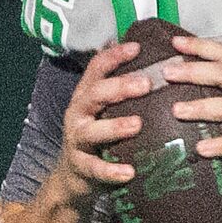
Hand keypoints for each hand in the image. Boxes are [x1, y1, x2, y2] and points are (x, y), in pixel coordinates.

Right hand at [43, 40, 147, 205]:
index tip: (137, 48)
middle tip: (146, 84)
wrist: (73, 175)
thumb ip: (120, 90)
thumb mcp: (104, 109)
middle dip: (119, 87)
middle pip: (95, 94)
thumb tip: (148, 57)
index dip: (115, 56)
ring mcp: (77, 140)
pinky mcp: (80, 166)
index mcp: (86, 95)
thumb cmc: (98, 135)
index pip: (96, 68)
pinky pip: (95, 168)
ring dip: (115, 127)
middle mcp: (78, 113)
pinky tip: (129, 172)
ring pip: (92, 131)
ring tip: (137, 125)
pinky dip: (111, 171)